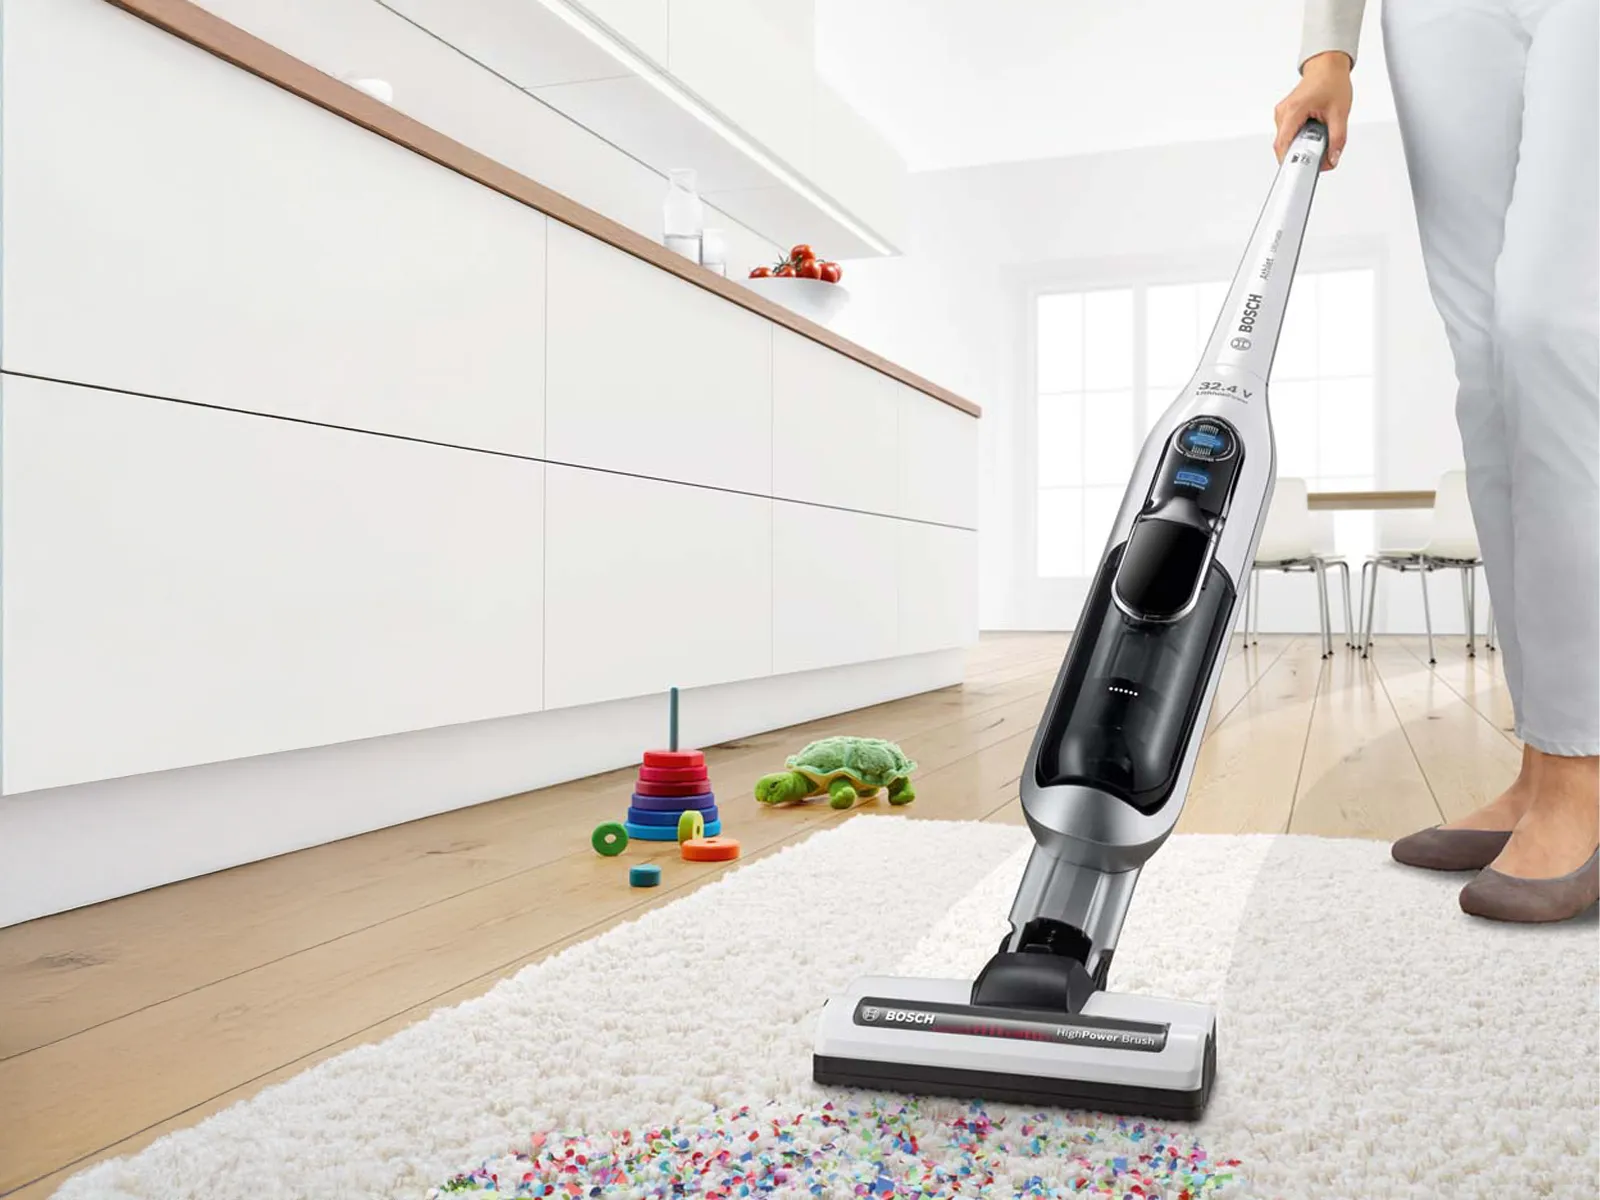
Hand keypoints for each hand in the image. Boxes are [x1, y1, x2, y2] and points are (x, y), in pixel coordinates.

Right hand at [1274, 51, 1351, 169]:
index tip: (1299, 170)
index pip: (1283, 145)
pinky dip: (1301, 138)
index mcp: (1293, 111)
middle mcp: (1283, 113)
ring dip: (1302, 144)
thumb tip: (1332, 158)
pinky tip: (1313, 130)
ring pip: (1287, 141)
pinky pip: (1289, 134)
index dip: (1289, 161)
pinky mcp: (1285, 116)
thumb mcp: (1340, 112)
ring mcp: (1282, 114)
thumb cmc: (1331, 82)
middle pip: (1284, 145)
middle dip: (1301, 153)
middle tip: (1319, 151)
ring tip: (1318, 134)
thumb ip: (1337, 139)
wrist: (1327, 66)